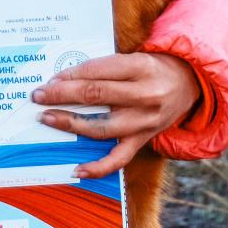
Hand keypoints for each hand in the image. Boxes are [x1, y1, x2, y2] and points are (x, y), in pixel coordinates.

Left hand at [32, 51, 200, 179]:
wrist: (189, 83)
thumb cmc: (152, 69)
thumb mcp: (133, 58)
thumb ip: (104, 68)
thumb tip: (63, 80)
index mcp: (140, 67)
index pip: (97, 71)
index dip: (69, 75)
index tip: (49, 79)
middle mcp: (144, 95)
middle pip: (95, 95)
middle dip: (61, 95)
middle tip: (38, 96)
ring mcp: (143, 121)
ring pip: (101, 127)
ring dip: (70, 124)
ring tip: (47, 119)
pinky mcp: (143, 140)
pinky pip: (118, 159)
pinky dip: (97, 167)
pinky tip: (76, 169)